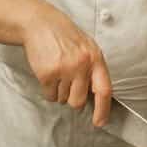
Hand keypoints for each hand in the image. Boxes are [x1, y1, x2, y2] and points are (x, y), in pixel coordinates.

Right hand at [21, 3, 111, 126]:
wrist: (41, 24)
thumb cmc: (66, 37)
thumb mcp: (87, 48)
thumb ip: (93, 69)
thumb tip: (97, 94)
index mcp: (96, 59)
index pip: (104, 89)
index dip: (103, 109)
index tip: (100, 122)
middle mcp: (82, 65)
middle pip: (79, 101)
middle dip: (73, 100)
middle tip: (68, 86)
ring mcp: (65, 69)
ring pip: (63, 99)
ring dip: (59, 92)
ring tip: (58, 73)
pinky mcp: (47, 73)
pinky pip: (49, 95)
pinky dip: (48, 90)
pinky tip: (48, 74)